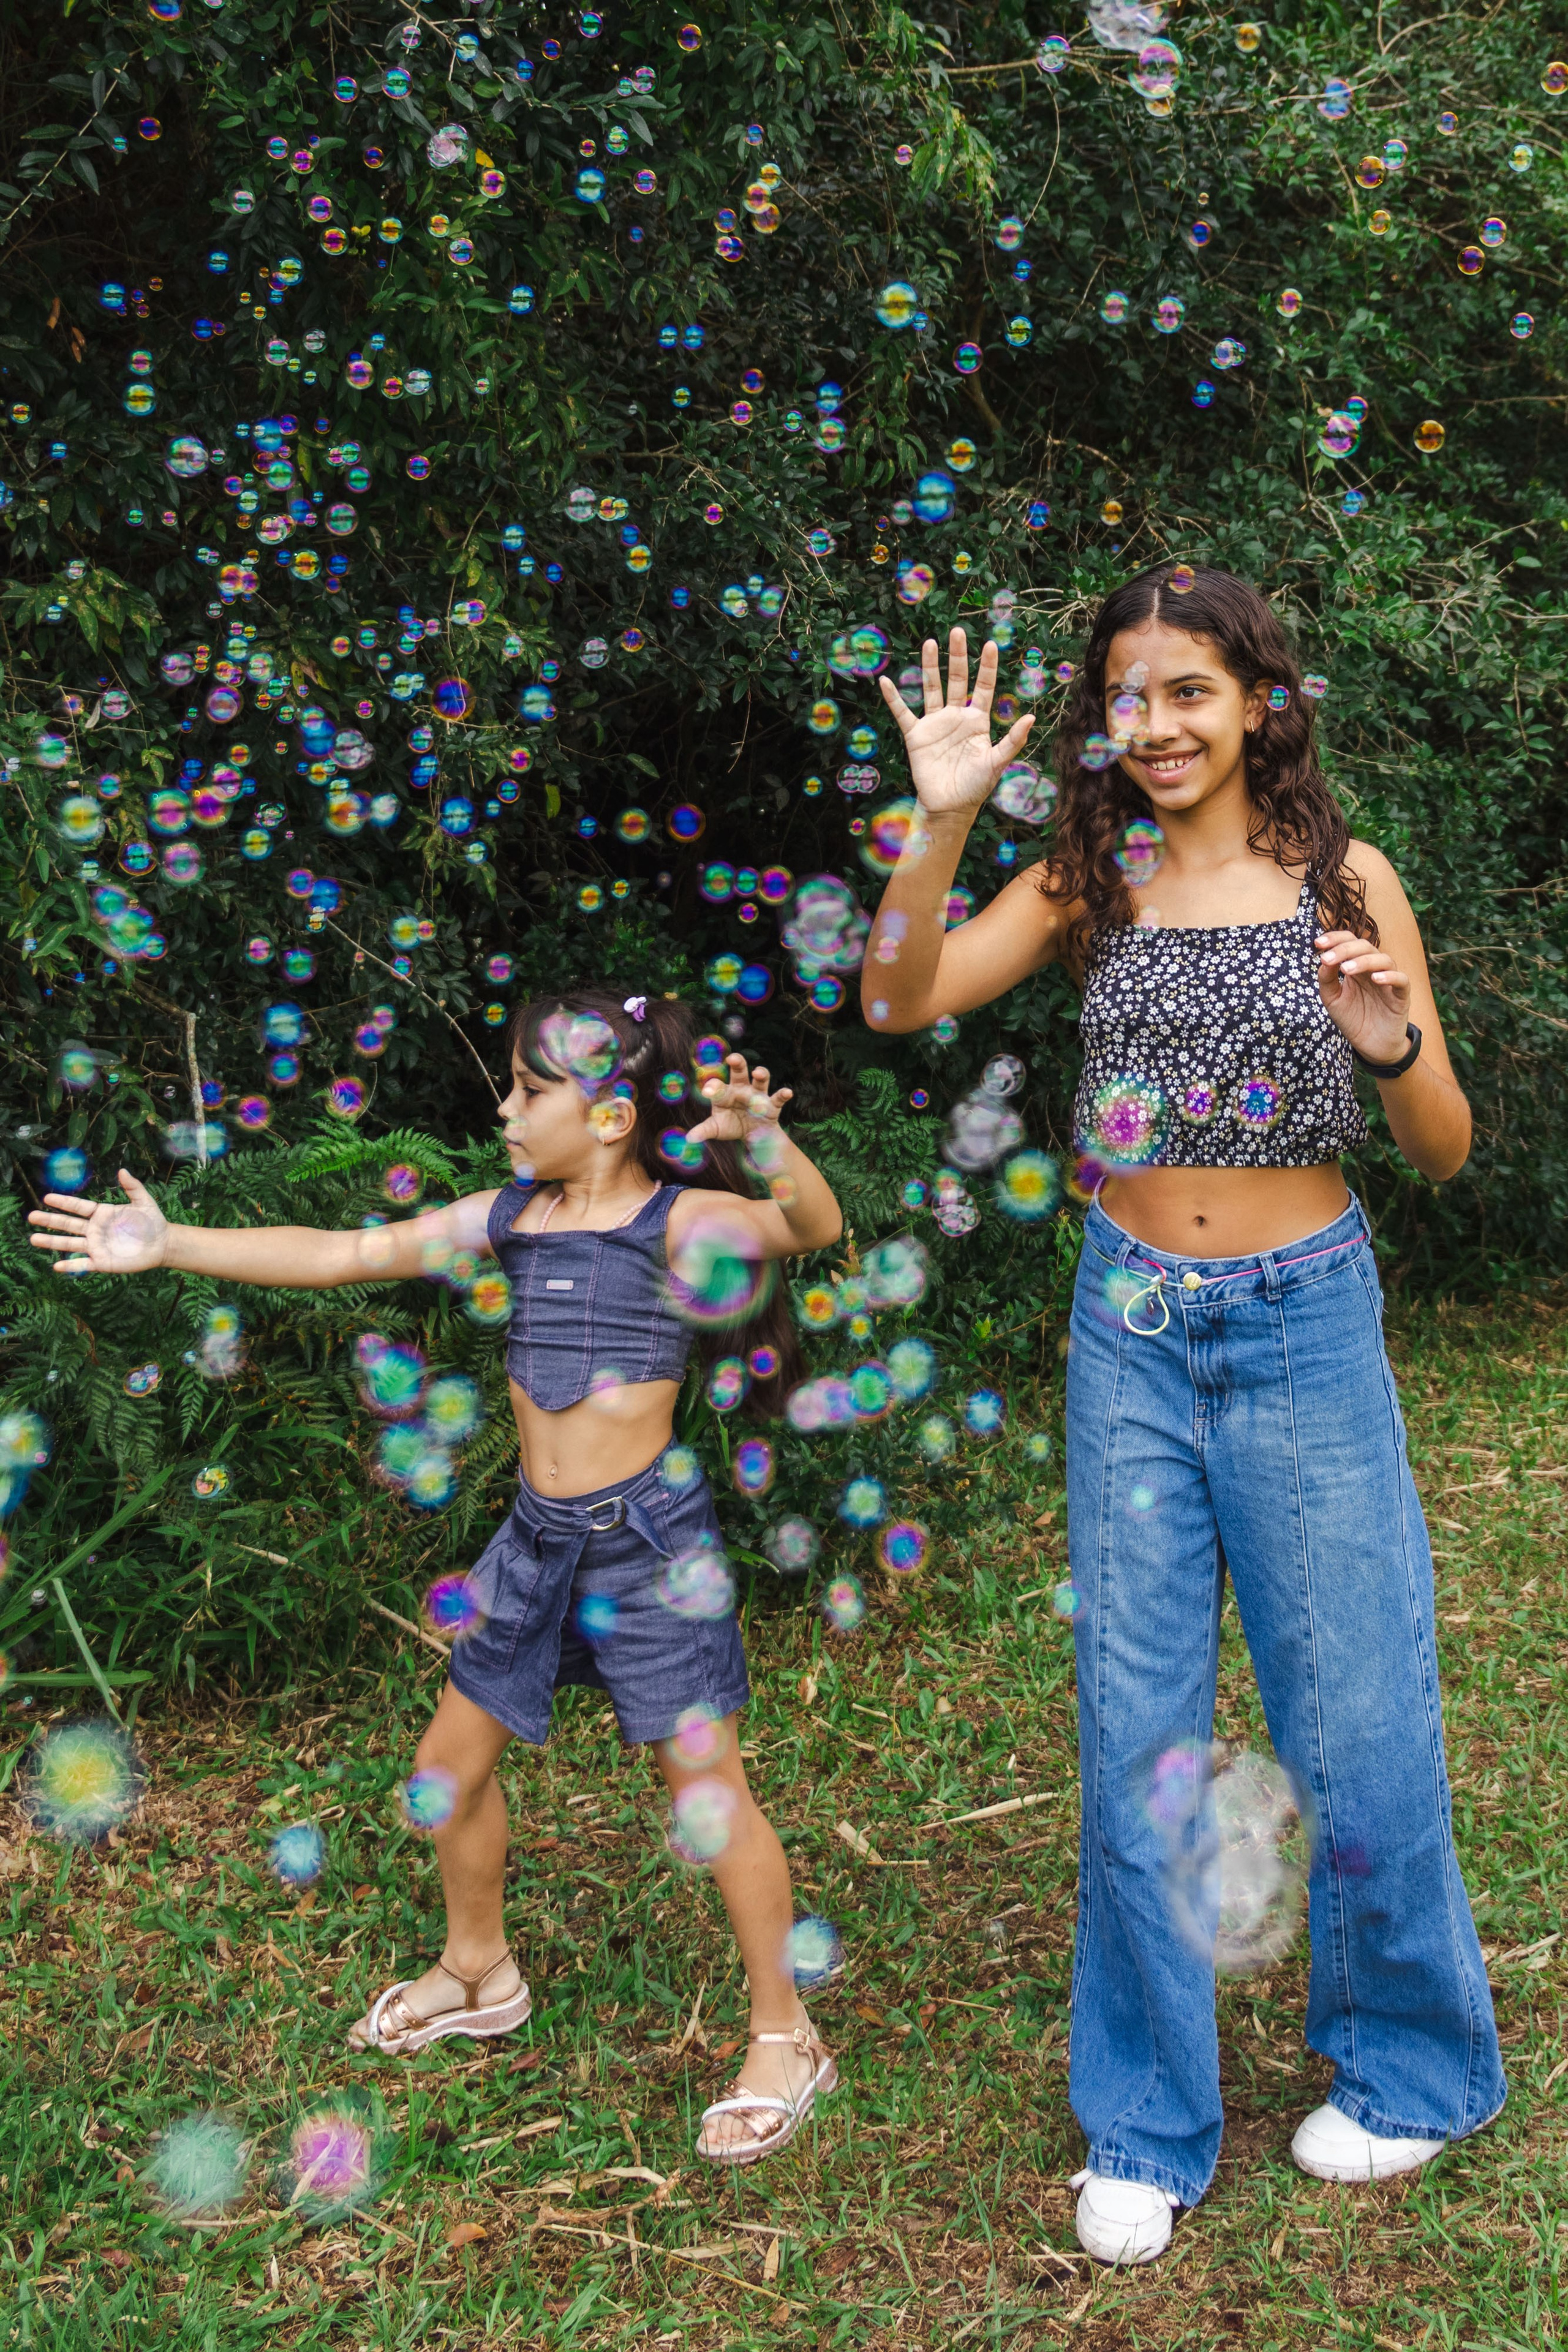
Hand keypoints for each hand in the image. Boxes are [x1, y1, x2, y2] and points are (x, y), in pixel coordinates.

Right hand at [27, 1168, 169, 1275]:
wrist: (162, 1244)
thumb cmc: (152, 1222)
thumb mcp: (143, 1201)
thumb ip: (133, 1187)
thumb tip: (122, 1170)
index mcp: (101, 1213)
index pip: (77, 1207)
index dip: (63, 1202)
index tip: (46, 1198)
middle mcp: (94, 1230)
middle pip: (68, 1225)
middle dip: (49, 1220)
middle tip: (31, 1216)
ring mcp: (96, 1246)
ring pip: (69, 1244)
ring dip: (51, 1242)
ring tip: (33, 1239)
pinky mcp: (102, 1262)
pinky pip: (83, 1264)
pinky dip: (71, 1266)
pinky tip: (56, 1266)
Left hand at [687, 1054, 792, 1141]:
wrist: (752, 1136)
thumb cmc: (731, 1125)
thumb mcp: (716, 1129)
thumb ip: (703, 1131)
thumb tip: (689, 1138)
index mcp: (725, 1093)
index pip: (718, 1087)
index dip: (713, 1087)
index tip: (708, 1091)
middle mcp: (741, 1089)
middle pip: (739, 1072)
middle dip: (737, 1063)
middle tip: (732, 1058)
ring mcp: (757, 1095)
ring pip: (761, 1079)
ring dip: (761, 1074)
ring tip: (758, 1072)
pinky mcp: (771, 1105)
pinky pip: (778, 1097)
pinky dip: (783, 1094)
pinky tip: (787, 1092)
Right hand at [879, 627, 1034, 816]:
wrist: (949, 807)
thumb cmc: (976, 787)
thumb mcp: (997, 763)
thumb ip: (1012, 740)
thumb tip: (1032, 717)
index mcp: (977, 720)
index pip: (983, 687)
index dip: (987, 667)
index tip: (990, 645)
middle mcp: (956, 717)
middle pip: (956, 679)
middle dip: (958, 656)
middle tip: (957, 632)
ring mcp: (935, 724)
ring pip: (931, 688)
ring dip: (930, 666)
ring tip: (930, 643)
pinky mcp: (916, 735)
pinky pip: (903, 713)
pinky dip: (894, 698)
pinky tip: (886, 682)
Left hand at [1316, 931, 1411, 1061]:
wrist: (1371, 1046)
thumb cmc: (1353, 1019)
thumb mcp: (1333, 999)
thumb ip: (1327, 979)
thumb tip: (1323, 959)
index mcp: (1357, 966)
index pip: (1349, 942)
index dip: (1335, 938)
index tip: (1317, 943)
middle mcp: (1373, 969)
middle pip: (1365, 946)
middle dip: (1345, 949)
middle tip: (1328, 958)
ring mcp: (1389, 981)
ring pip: (1384, 959)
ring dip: (1364, 961)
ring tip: (1346, 970)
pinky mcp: (1402, 996)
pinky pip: (1401, 980)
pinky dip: (1390, 976)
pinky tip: (1375, 979)